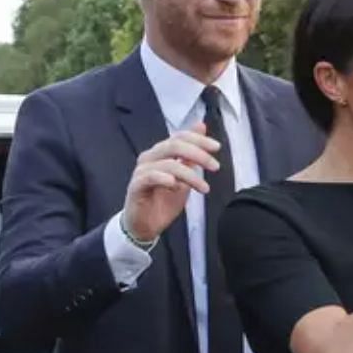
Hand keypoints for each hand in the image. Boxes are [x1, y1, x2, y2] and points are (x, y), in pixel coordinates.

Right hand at [121, 124, 218, 244]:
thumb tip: (200, 125)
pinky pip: (150, 177)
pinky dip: (165, 179)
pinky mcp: (135, 186)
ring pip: (168, 163)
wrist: (146, 226)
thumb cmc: (163, 201)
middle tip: (215, 166)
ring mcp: (141, 171)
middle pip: (174, 145)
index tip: (217, 148)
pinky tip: (176, 186)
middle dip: (198, 154)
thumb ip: (191, 154)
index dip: (198, 139)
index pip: (179, 137)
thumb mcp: (184, 176)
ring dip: (190, 175)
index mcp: (160, 153)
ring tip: (204, 188)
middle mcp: (149, 158)